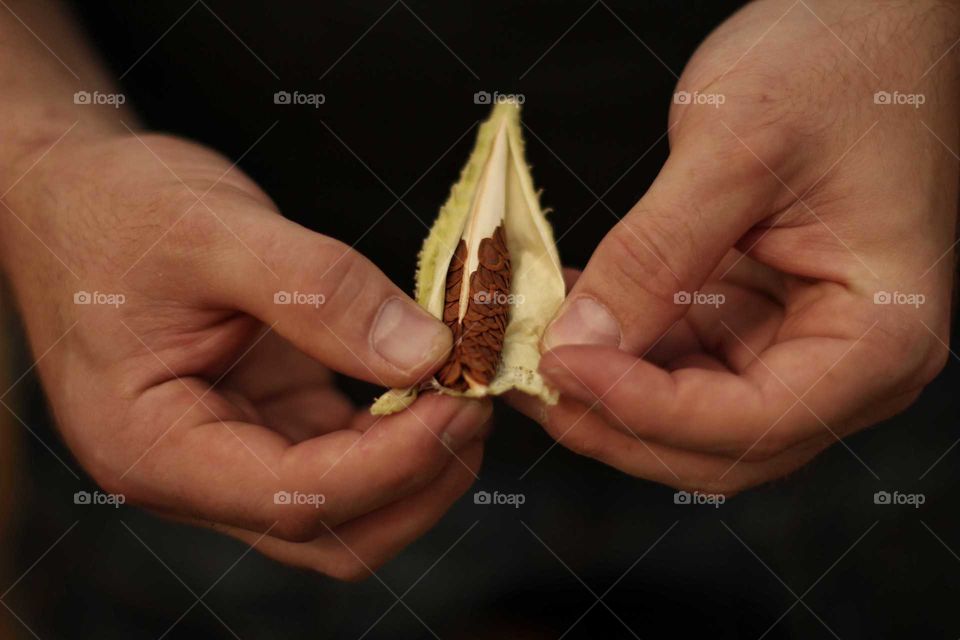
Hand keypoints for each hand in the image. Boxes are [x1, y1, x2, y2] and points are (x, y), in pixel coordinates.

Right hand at [1, 131, 489, 579]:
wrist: (77, 196)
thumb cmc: (117, 209)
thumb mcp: (214, 232)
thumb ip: (320, 293)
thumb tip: (425, 353)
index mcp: (156, 447)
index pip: (295, 498)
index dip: (395, 460)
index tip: (462, 398)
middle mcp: (193, 472)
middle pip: (332, 532)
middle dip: (418, 479)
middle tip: (477, 400)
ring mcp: (231, 452)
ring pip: (348, 507)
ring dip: (417, 461)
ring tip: (464, 387)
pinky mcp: (263, 421)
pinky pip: (343, 455)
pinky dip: (396, 430)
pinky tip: (427, 378)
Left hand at [514, 0, 958, 492]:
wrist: (869, 23)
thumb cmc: (840, 64)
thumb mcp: (737, 149)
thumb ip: (655, 255)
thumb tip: (578, 340)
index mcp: (879, 336)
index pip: (751, 422)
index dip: (643, 407)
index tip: (558, 365)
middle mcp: (845, 361)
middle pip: (715, 441)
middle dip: (612, 416)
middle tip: (525, 376)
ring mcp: (795, 342)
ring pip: (684, 410)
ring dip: (603, 385)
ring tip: (528, 340)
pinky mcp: (753, 316)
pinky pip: (675, 357)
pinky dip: (616, 345)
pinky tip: (563, 311)